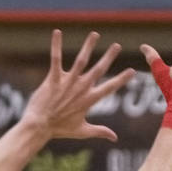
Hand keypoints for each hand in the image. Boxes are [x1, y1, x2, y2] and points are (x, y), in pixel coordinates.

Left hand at [21, 30, 135, 141]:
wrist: (39, 127)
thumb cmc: (59, 129)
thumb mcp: (82, 131)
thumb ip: (100, 131)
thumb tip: (115, 138)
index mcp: (89, 100)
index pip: (109, 88)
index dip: (121, 79)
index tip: (132, 71)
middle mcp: (80, 89)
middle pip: (98, 70)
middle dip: (109, 57)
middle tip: (117, 45)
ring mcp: (67, 83)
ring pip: (80, 61)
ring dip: (88, 46)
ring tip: (95, 34)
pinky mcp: (53, 79)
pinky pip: (56, 59)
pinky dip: (56, 46)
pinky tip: (57, 32)